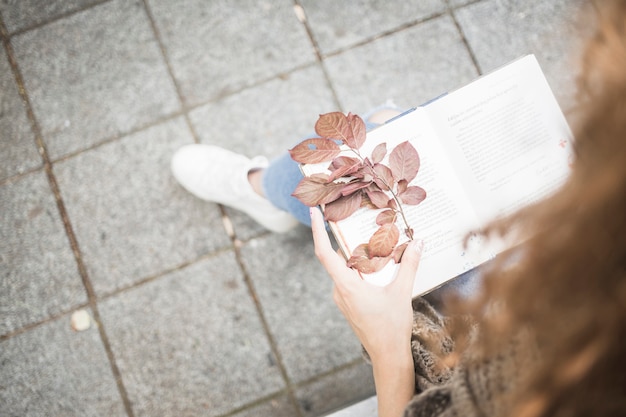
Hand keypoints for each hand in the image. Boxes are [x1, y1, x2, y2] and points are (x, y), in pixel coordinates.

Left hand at [310, 206, 422, 360]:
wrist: (387, 355)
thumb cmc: (392, 327)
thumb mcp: (402, 292)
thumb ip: (409, 265)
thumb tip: (418, 242)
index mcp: (347, 285)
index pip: (324, 253)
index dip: (318, 231)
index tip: (314, 212)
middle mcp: (339, 290)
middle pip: (334, 257)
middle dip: (340, 236)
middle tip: (347, 215)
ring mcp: (342, 297)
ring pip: (343, 268)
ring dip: (353, 253)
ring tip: (366, 235)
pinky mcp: (348, 303)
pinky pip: (348, 278)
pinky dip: (358, 267)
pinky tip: (373, 261)